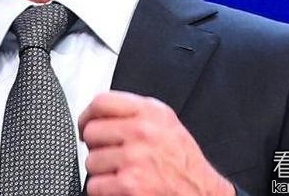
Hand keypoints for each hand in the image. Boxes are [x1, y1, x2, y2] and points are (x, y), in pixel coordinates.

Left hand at [78, 91, 234, 195]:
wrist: (203, 194)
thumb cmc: (183, 162)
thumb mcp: (166, 124)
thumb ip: (136, 112)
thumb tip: (100, 113)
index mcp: (150, 112)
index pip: (102, 102)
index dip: (87, 115)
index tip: (86, 125)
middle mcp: (143, 132)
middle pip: (92, 132)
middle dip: (96, 147)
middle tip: (110, 155)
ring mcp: (135, 158)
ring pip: (90, 161)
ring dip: (101, 171)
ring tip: (121, 173)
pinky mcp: (130, 184)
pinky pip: (94, 185)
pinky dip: (103, 191)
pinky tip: (119, 188)